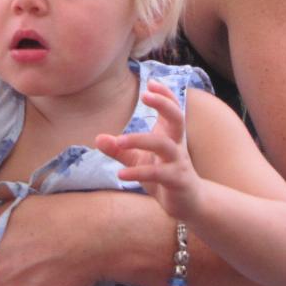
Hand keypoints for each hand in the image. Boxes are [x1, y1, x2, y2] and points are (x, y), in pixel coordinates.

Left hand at [96, 80, 202, 219]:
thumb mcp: (138, 160)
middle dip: (164, 104)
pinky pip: (158, 173)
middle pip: (177, 118)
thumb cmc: (163, 175)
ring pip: (164, 145)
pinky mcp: (176, 181)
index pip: (172, 108)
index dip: (165, 94)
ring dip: (140, 140)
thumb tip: (98, 139)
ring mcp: (178, 162)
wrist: (187, 203)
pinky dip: (138, 172)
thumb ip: (119, 150)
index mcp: (170, 135)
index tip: (150, 82)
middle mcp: (177, 145)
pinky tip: (120, 175)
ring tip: (119, 141)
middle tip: (145, 96)